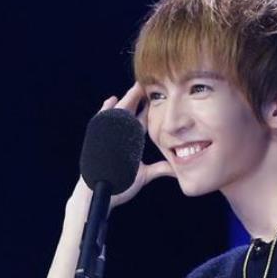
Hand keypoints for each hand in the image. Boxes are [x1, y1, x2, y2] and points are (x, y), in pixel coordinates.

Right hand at [74, 82, 174, 209]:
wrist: (98, 194)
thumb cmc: (119, 185)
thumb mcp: (144, 175)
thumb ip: (160, 170)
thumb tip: (178, 170)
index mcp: (131, 142)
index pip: (141, 120)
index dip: (148, 108)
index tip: (156, 95)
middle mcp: (120, 137)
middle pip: (130, 112)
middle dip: (137, 98)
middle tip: (145, 83)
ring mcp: (108, 137)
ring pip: (117, 114)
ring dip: (125, 101)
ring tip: (133, 88)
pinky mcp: (99, 139)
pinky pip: (102, 121)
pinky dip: (106, 110)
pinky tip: (110, 100)